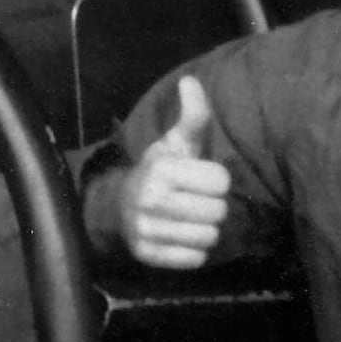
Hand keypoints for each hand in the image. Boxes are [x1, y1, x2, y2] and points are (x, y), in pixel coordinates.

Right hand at [118, 75, 230, 268]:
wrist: (119, 208)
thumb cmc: (160, 172)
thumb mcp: (175, 143)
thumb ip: (192, 117)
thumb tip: (190, 81)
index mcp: (161, 168)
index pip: (220, 182)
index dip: (216, 181)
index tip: (201, 180)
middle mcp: (150, 199)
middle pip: (218, 212)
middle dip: (213, 207)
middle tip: (197, 203)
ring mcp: (146, 229)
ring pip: (209, 237)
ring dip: (206, 231)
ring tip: (191, 221)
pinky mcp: (148, 255)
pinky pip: (195, 259)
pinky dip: (194, 252)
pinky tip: (182, 238)